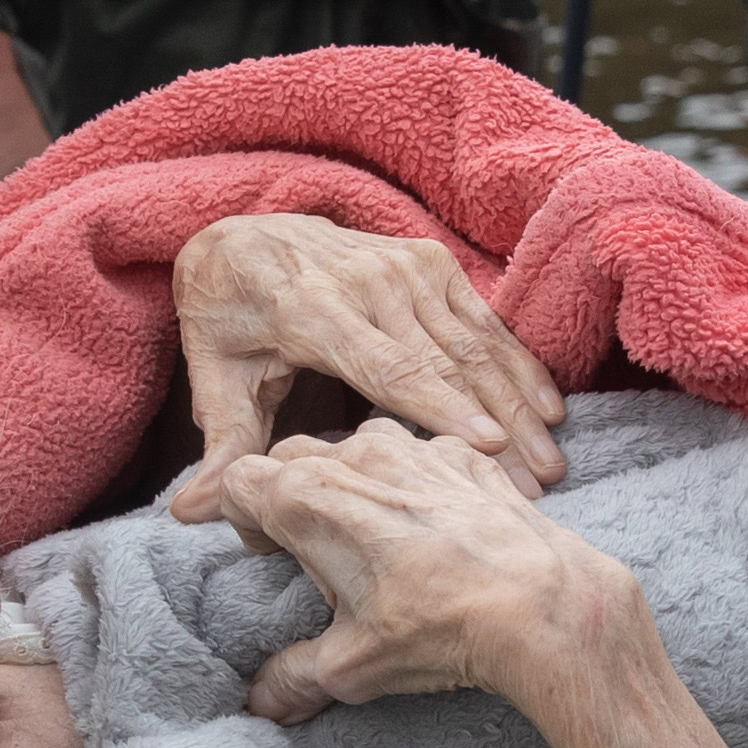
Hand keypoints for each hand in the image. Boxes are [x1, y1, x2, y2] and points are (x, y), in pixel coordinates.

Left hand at [167, 211, 566, 483]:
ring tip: (553, 457)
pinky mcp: (428, 260)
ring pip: (473, 342)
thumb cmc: (230, 319)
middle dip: (498, 422)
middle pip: (444, 361)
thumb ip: (222, 446)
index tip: (488, 448)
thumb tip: (194, 512)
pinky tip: (548, 406)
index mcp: (312, 311)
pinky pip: (481, 318)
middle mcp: (366, 281)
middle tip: (540, 480)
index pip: (387, 366)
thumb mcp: (216, 377)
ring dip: (518, 401)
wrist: (241, 235)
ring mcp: (403, 265)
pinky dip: (517, 363)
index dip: (440, 407)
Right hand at [178, 424, 637, 723]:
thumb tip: (264, 701)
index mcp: (307, 498)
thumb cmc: (437, 631)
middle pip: (292, 456)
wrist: (542, 605)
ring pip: (359, 445)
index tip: (260, 551)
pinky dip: (416, 481)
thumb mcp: (349, 667)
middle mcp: (357, 457)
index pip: (237, 480)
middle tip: (306, 549)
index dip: (236, 513)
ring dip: (351, 479)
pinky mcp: (469, 458)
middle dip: (286, 494)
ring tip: (371, 533)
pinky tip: (433, 525)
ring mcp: (417, 450)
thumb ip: (293, 677)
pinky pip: (424, 454)